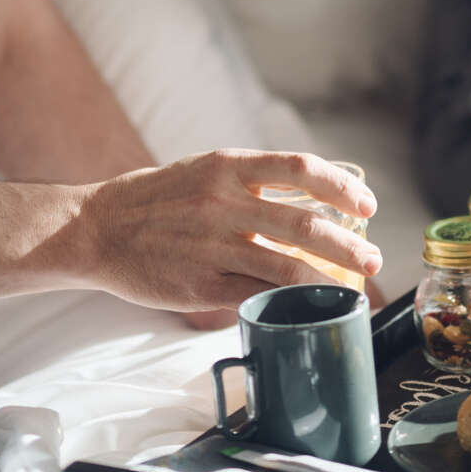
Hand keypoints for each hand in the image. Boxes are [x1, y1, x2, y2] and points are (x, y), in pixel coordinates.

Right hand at [74, 150, 380, 316]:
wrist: (97, 227)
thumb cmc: (154, 199)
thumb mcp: (202, 170)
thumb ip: (249, 180)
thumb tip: (305, 197)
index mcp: (227, 166)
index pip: (300, 169)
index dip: (341, 186)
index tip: (365, 204)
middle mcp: (224, 202)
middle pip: (306, 223)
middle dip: (350, 243)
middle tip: (374, 257)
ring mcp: (214, 246)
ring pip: (290, 266)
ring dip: (332, 278)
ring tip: (355, 285)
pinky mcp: (202, 285)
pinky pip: (259, 294)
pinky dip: (292, 300)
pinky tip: (310, 305)